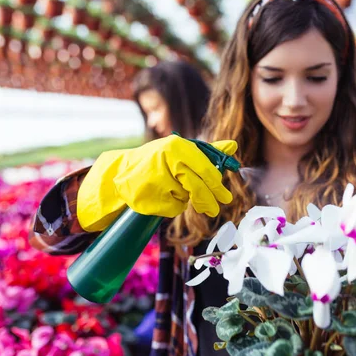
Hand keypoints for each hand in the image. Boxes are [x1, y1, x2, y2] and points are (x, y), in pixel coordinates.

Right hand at [77, 135, 237, 230]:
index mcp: (177, 146)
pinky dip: (172, 205)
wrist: (122, 173)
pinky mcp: (150, 198)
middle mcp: (166, 160)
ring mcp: (156, 180)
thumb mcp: (182, 151)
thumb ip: (208, 151)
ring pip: (185, 197)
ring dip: (185, 198)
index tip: (225, 197)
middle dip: (208, 200)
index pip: (205, 170)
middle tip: (215, 209)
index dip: (217, 185)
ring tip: (173, 190)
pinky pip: (173, 207)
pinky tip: (161, 195)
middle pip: (196, 187)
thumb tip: (234, 145)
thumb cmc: (158, 161)